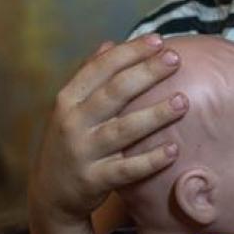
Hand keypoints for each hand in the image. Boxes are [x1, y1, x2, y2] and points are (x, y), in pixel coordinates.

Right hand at [29, 34, 189, 226]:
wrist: (50, 194)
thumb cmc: (69, 141)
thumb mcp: (70, 108)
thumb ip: (89, 76)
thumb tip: (110, 43)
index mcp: (68, 99)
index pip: (100, 68)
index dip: (129, 52)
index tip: (157, 40)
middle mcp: (73, 123)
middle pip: (113, 93)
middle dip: (146, 73)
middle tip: (175, 59)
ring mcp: (83, 153)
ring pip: (123, 130)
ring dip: (154, 115)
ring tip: (183, 101)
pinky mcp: (94, 180)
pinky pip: (126, 170)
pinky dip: (150, 160)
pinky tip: (174, 150)